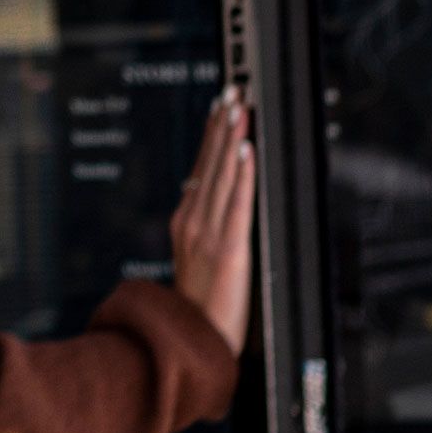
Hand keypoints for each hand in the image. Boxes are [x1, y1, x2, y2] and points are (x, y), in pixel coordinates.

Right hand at [169, 90, 257, 354]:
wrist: (188, 341)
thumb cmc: (195, 307)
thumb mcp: (190, 257)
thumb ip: (199, 224)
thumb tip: (207, 191)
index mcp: (185, 221)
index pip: (202, 167)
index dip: (212, 134)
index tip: (220, 106)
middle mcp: (193, 221)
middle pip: (212, 164)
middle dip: (223, 124)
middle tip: (233, 91)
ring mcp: (208, 233)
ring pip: (224, 176)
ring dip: (233, 138)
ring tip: (240, 108)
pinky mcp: (229, 249)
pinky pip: (238, 204)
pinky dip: (242, 174)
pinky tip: (246, 150)